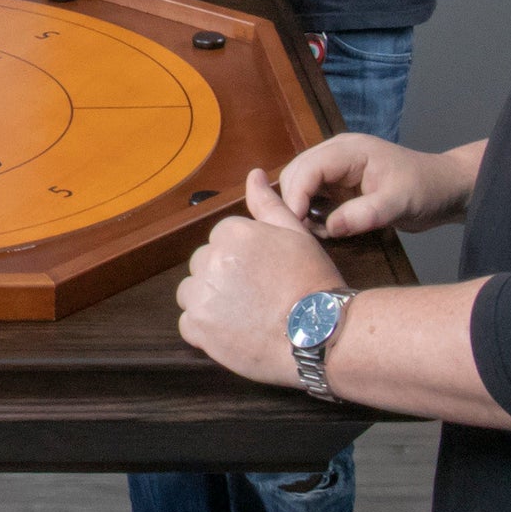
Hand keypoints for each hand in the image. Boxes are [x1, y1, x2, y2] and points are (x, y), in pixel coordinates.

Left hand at [176, 169, 345, 387]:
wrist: (322, 336)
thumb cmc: (313, 284)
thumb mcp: (296, 235)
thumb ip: (268, 204)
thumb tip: (254, 175)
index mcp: (231, 233)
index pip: (220, 241)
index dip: (242, 259)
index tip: (261, 275)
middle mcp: (211, 259)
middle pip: (203, 265)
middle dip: (222, 278)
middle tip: (255, 297)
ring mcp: (202, 294)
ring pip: (191, 292)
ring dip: (209, 303)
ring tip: (243, 317)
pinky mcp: (199, 327)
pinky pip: (188, 324)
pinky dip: (205, 330)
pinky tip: (232, 334)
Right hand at [279, 134, 475, 236]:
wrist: (447, 188)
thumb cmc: (427, 189)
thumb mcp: (399, 203)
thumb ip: (364, 214)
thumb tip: (328, 228)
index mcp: (348, 150)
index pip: (308, 168)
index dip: (295, 195)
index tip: (295, 224)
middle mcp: (336, 152)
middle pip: (296, 172)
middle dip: (293, 201)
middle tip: (300, 232)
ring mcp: (336, 166)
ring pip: (300, 182)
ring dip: (301, 206)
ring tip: (314, 231)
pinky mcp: (339, 180)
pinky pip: (313, 192)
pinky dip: (311, 209)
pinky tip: (323, 227)